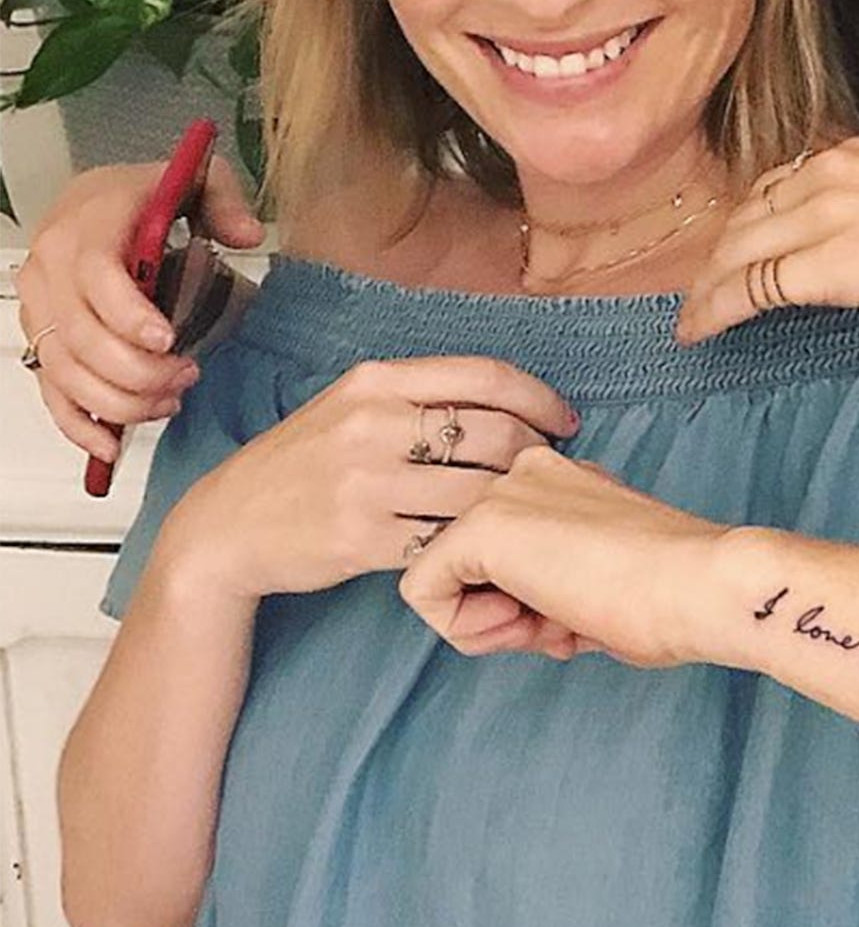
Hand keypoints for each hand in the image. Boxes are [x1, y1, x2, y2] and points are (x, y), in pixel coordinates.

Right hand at [17, 155, 263, 465]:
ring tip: (169, 399)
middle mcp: (52, 268)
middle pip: (83, 337)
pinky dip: (79, 426)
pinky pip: (51, 393)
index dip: (130, 316)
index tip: (168, 340)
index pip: (96, 277)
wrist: (95, 201)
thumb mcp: (194, 180)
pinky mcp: (43, 341)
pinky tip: (111, 445)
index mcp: (88, 225)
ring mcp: (41, 309)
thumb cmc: (143, 196)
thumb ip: (224, 201)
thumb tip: (246, 233)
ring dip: (120, 401)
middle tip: (186, 375)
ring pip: (66, 373)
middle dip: (138, 370)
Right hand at [161, 357, 578, 604]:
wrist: (227, 526)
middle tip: (546, 478)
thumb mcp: (348, 407)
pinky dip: (474, 547)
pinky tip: (484, 549)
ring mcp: (366, 483)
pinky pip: (447, 541)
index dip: (540, 399)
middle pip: (496, 435)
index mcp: (376, 381)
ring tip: (521, 515)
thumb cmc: (302, 465)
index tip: (563, 423)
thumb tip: (506, 401)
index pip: (486, 377)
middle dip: (535, 459)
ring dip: (511, 508)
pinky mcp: (363, 540)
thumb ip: (416, 397)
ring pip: (479, 492)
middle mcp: (372, 424)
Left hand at [398, 445, 727, 666]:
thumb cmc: (675, 599)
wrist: (703, 586)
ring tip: (554, 627)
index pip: (505, 553)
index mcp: (562, 482)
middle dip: (505, 612)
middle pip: (469, 564)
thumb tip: (537, 619)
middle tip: (563, 628)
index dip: (531, 605)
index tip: (580, 618)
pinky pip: (423, 592)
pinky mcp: (480, 526)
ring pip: (442, 574)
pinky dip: (465, 630)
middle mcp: (525, 474)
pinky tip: (527, 627)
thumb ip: (559, 589)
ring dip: (489, 623)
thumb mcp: (602, 586)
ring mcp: (500, 494)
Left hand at [675, 138, 858, 343]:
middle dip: (717, 259)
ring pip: (737, 251)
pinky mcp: (827, 264)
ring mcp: (824, 215)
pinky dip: (714, 311)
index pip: (777, 186)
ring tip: (693, 319)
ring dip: (707, 289)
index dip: (749, 225)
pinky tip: (698, 332)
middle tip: (701, 295)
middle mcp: (830, 172)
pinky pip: (749, 287)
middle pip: (747, 218)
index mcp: (856, 154)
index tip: (738, 254)